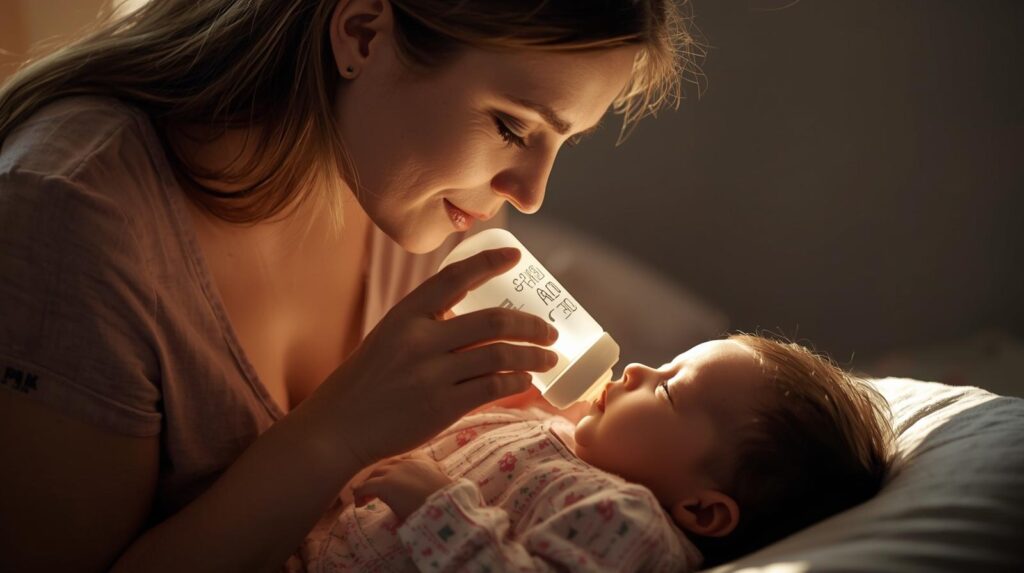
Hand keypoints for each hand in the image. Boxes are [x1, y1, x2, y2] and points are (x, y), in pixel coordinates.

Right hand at [317, 247, 558, 467]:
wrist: (338, 426)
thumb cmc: (368, 381)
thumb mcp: (389, 337)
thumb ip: (427, 325)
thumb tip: (480, 322)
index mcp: (405, 314)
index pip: (454, 277)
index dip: (489, 263)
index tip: (517, 257)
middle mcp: (419, 339)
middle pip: (493, 321)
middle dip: (531, 325)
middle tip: (550, 331)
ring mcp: (431, 374)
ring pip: (500, 355)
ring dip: (533, 356)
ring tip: (548, 359)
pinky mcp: (440, 407)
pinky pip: (492, 388)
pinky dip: (516, 383)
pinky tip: (525, 383)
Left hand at [352, 451, 451, 520]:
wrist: (443, 507)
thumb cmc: (445, 501)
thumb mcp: (441, 485)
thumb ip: (431, 482)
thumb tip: (424, 492)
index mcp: (422, 461)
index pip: (404, 458)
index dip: (395, 468)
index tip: (392, 477)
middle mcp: (406, 463)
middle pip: (385, 466)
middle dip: (378, 477)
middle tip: (373, 491)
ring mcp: (394, 472)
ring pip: (373, 475)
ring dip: (367, 485)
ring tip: (364, 498)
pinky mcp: (384, 484)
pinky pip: (365, 487)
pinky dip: (360, 494)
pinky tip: (359, 504)